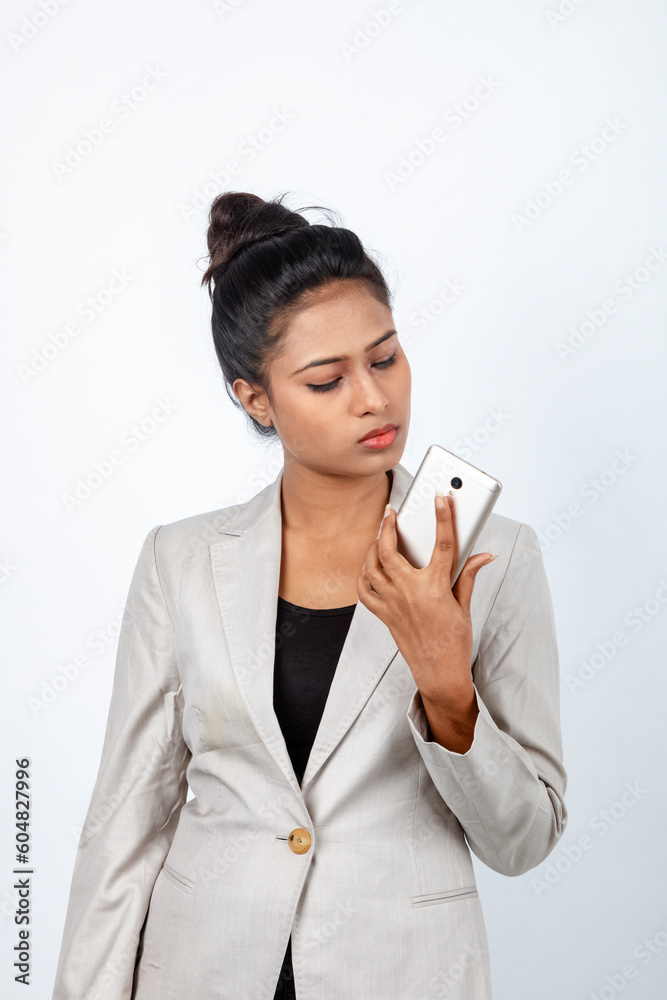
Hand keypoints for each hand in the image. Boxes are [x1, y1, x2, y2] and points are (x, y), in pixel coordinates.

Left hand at [357, 493, 496, 710]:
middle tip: (391, 513)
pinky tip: (369, 566)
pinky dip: (363, 576)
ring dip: (373, 548)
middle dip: (388, 526)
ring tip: (379, 536)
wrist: (439, 673)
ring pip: (372, 568)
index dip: (443, 519)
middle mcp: (410, 592)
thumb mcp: (465, 606)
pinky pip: (365, 591)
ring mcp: (393, 604)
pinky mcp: (384, 615)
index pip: (442, 544)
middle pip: (391, 551)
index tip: (441, 500)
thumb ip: (468, 575)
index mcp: (435, 587)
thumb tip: (483, 555)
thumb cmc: (454, 641)